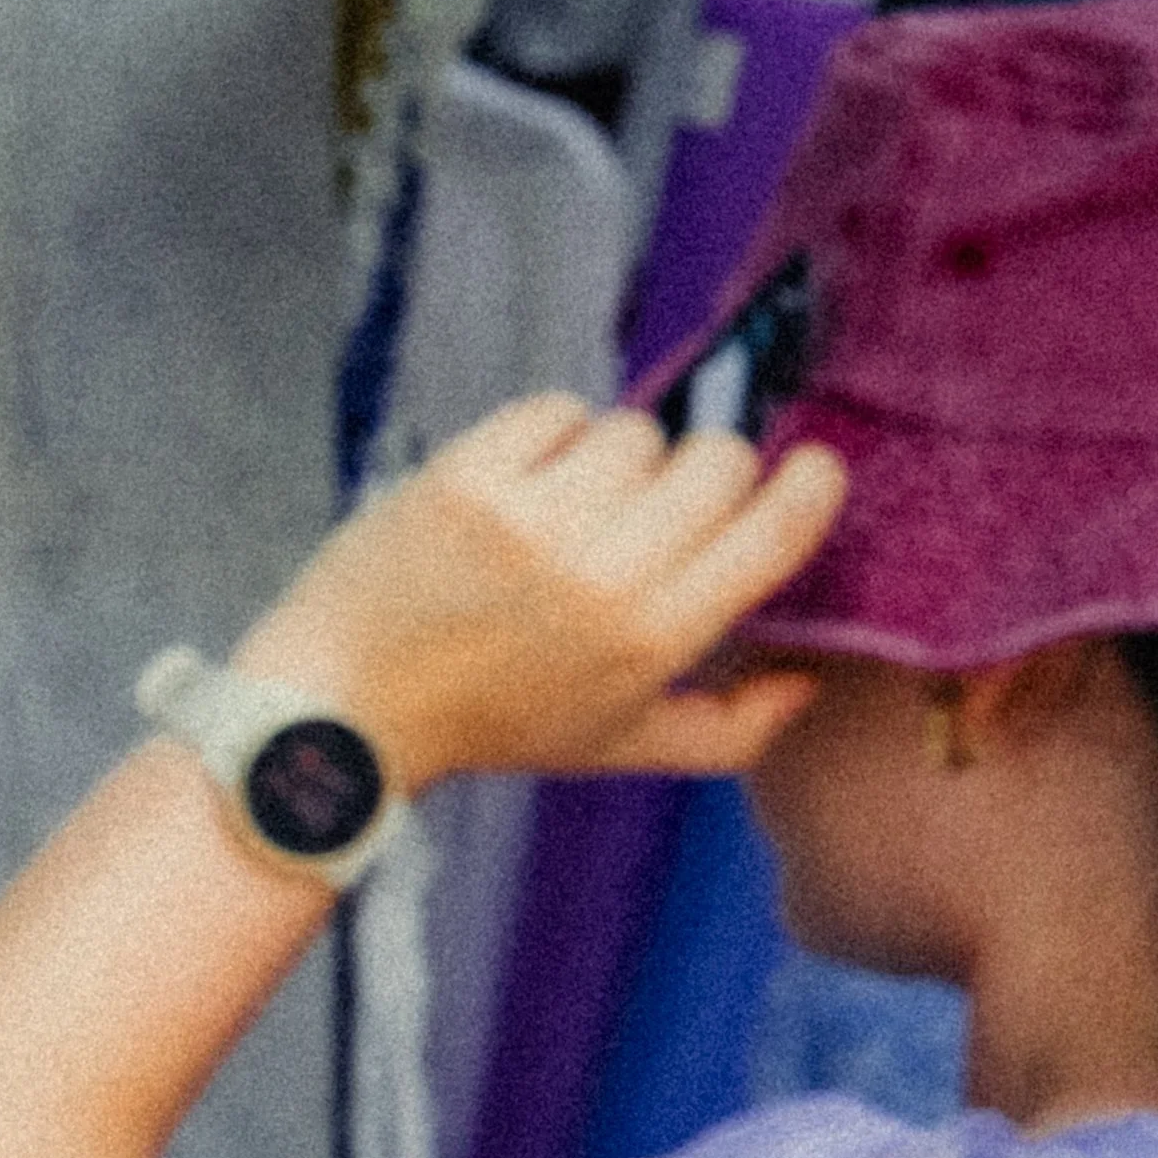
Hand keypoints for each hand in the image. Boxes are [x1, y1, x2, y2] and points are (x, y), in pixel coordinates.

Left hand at [232, 394, 846, 791]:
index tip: (801, 472)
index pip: (777, 527)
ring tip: (573, 508)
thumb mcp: (619, 748)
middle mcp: (604, 574)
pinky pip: (556, 409)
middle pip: (718, 458)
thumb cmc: (492, 724)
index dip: (806, 484)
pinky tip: (525, 484)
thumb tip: (809, 678)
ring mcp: (533, 518)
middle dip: (702, 475)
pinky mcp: (469, 473)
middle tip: (654, 511)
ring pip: (636, 429)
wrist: (348, 703)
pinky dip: (550, 436)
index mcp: (655, 638)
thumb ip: (731, 729)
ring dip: (616, 459)